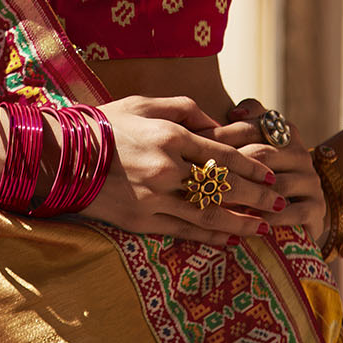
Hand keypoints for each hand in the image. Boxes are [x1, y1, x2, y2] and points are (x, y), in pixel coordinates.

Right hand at [78, 94, 281, 245]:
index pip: (223, 154)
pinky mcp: (142, 220)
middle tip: (280, 203)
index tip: (271, 175)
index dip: (251, 167)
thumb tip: (216, 123)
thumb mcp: (144, 103)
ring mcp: (155, 197)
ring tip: (264, 228)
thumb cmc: (104, 123)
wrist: (62, 156)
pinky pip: (184, 231)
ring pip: (209, 214)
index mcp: (169, 135)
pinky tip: (230, 239)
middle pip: (224, 186)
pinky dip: (211, 236)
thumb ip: (185, 109)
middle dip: (257, 196)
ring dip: (241, 222)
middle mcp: (167, 168)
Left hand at [211, 98, 326, 238]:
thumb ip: (243, 125)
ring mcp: (310, 180)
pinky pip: (293, 212)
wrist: (301, 210)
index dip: (221, 134)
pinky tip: (250, 224)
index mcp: (284, 131)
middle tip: (200, 175)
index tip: (193, 141)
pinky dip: (270, 218)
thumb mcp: (253, 146)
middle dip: (229, 166)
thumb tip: (235, 112)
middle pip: (262, 153)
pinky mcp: (317, 209)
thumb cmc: (264, 174)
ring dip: (248, 194)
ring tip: (219, 202)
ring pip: (276, 184)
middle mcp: (300, 152)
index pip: (252, 126)